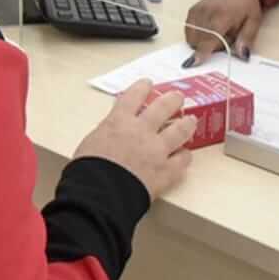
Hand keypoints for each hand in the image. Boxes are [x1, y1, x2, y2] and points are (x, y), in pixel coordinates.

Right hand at [74, 79, 197, 199]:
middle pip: (164, 106)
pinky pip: (183, 160)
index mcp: (119, 121)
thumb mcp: (91, 142)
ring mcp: (157, 150)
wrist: (98, 195)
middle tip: (178, 98)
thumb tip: (113, 132)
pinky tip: (185, 155)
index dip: (143, 87)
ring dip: (187, 124)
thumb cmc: (87, 172)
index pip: (134, 95)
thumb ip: (107, 132)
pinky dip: (185, 156)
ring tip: (191, 121)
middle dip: (173, 100)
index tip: (148, 84)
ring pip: (180, 130)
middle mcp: (141, 130)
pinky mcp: (166, 171)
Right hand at [183, 0, 262, 64]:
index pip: (210, 36)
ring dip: (202, 42)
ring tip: (217, 33)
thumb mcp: (253, 21)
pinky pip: (189, 30)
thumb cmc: (246, 5)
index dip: (202, 50)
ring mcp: (198, 10)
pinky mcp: (192, 11)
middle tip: (224, 39)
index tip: (194, 62)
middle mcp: (207, 11)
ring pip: (192, 37)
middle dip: (209, 48)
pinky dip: (196, 36)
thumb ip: (246, 39)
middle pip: (200, 40)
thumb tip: (242, 56)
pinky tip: (208, 30)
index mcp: (224, 14)